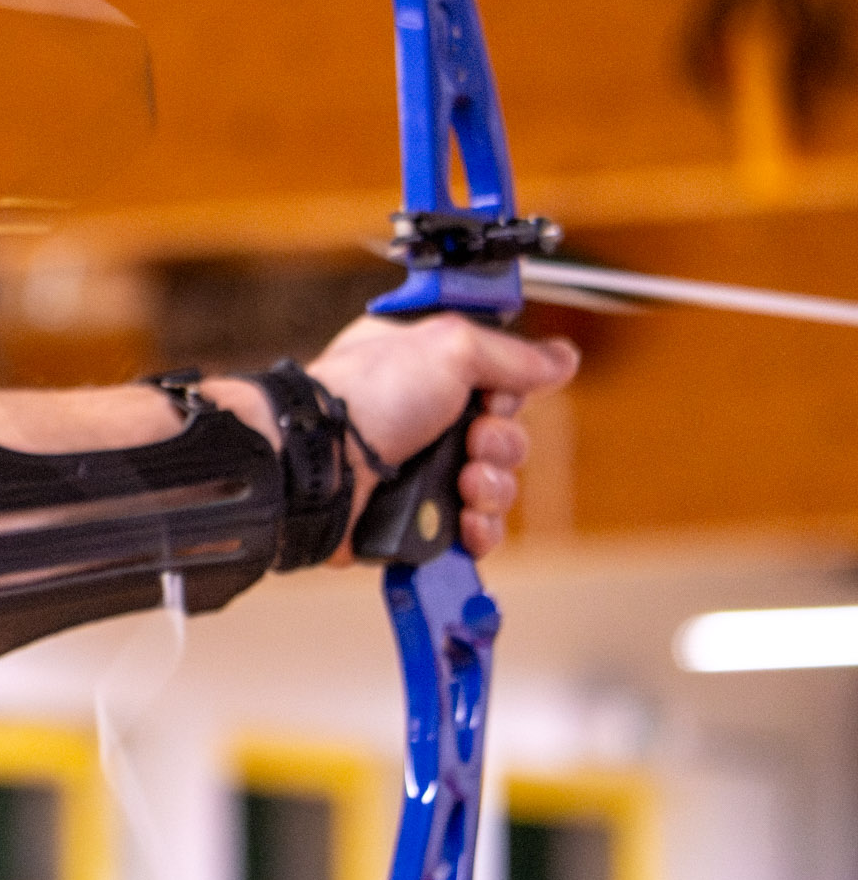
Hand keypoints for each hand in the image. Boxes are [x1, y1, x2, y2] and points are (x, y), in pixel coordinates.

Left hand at [303, 315, 578, 561]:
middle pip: (504, 438)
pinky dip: (477, 531)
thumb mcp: (449, 347)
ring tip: (464, 484)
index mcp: (425, 368)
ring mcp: (417, 470)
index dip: (508, 394)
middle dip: (503, 444)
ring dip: (492, 488)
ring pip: (494, 487)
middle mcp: (423, 417)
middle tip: (475, 442)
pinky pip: (470, 532)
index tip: (495, 396)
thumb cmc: (365, 397)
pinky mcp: (413, 519)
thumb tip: (563, 358)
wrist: (318, 466)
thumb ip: (510, 354)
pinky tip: (465, 523)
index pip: (498, 383)